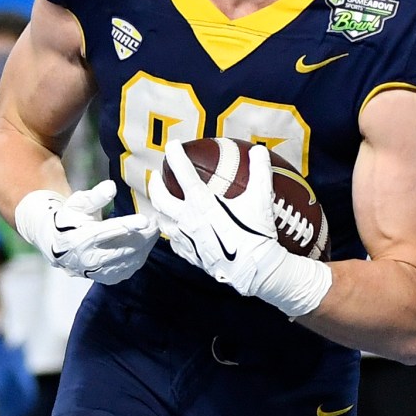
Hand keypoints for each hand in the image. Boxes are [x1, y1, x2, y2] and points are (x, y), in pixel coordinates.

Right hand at [13, 179, 157, 283]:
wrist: (58, 246)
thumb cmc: (70, 220)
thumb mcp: (78, 204)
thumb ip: (95, 197)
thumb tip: (111, 186)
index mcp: (80, 239)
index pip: (107, 232)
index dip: (128, 225)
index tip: (145, 220)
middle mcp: (89, 259)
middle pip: (124, 248)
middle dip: (144, 236)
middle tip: (156, 222)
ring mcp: (99, 272)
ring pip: (130, 259)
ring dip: (145, 245)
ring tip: (153, 230)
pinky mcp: (107, 278)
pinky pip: (130, 268)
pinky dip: (140, 255)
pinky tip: (144, 242)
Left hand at [142, 138, 330, 317]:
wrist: (254, 269)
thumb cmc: (256, 234)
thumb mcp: (261, 199)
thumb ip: (259, 172)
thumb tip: (260, 151)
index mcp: (201, 202)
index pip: (182, 173)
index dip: (175, 156)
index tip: (172, 146)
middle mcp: (187, 219)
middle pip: (160, 198)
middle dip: (155, 183)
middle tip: (157, 175)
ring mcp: (186, 239)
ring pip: (162, 222)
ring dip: (159, 210)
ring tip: (162, 205)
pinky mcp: (190, 255)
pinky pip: (174, 242)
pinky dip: (173, 233)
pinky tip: (178, 231)